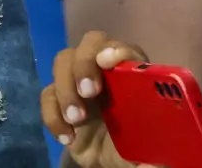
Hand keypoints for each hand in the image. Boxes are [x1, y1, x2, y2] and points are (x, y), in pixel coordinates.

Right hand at [42, 31, 153, 167]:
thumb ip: (154, 154)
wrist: (114, 161)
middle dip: (84, 64)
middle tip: (88, 92)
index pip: (125, 49)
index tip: (107, 63)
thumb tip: (150, 164)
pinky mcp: (59, 99)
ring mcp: (79, 80)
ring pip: (63, 62)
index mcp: (132, 74)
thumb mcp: (151, 151)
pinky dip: (53, 115)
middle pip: (89, 44)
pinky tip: (67, 137)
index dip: (116, 51)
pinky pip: (47, 95)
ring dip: (66, 89)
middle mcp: (105, 69)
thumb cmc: (139, 147)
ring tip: (76, 119)